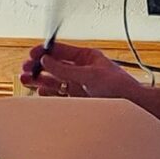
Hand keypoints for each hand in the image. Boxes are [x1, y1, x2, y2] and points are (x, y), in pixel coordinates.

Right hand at [20, 41, 139, 101]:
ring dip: (40, 79)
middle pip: (54, 65)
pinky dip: (48, 92)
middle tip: (26, 68)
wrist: (132, 107)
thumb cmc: (120, 88)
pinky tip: (40, 91)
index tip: (33, 53)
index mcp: (87, 57)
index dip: (46, 51)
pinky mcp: (78, 98)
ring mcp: (79, 84)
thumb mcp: (91, 75)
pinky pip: (58, 93)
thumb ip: (66, 69)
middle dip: (39, 66)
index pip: (61, 51)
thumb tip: (47, 60)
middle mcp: (81, 70)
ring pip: (54, 79)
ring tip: (26, 79)